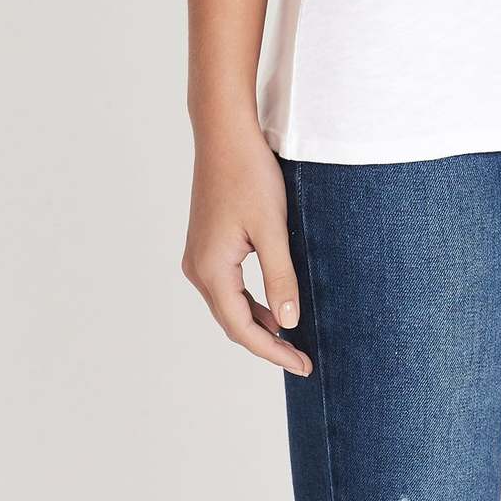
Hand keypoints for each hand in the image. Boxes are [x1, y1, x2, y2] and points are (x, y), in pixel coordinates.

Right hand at [181, 121, 311, 373]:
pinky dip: (250, 301)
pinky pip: (228, 285)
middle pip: (232, 321)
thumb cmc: (249, 175)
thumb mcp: (272, 228)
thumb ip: (280, 277)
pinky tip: (273, 304)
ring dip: (259, 322)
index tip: (302, 365)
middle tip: (302, 358)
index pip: (242, 328)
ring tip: (292, 338)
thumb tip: (289, 323)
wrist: (225, 135)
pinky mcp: (207, 244)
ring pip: (229, 304)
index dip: (273, 351)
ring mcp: (199, 256)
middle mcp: (198, 268)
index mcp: (211, 270)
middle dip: (267, 342)